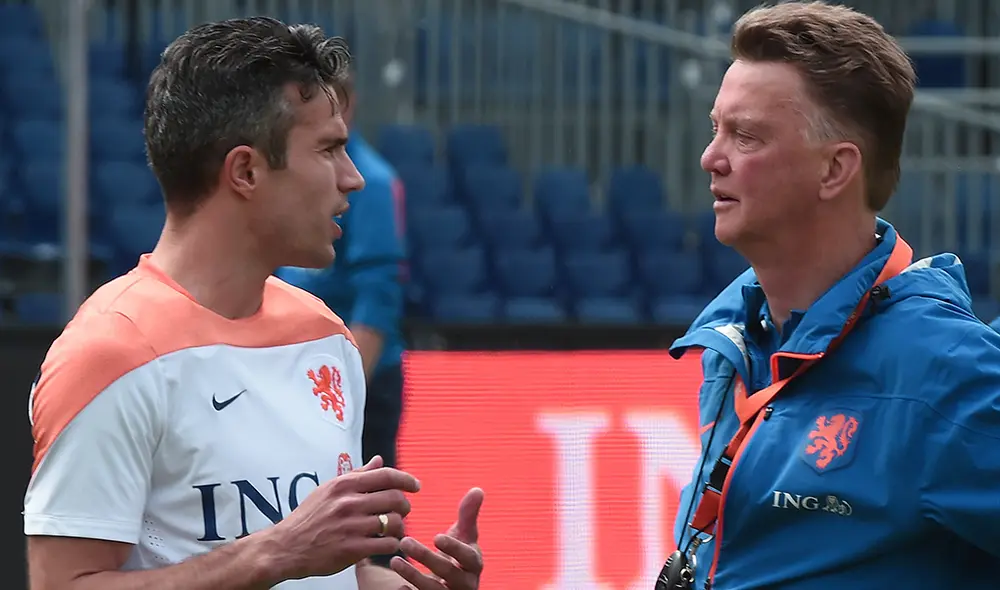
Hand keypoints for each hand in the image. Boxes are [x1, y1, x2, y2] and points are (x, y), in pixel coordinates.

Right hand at [262, 455, 420, 580]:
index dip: (406, 479)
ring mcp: (351, 526)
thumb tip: (379, 460)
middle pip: (395, 498)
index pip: (385, 475)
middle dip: (405, 505)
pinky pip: (387, 544)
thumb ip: (357, 475)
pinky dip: (392, 544)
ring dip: (400, 527)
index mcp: (344, 485)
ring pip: (394, 522)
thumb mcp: (328, 489)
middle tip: (403, 511)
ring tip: (394, 529)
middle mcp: (349, 503)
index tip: (415, 485)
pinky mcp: (352, 549)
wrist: (286, 546)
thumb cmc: (308, 517)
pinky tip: (387, 543)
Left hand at [390, 487, 483, 589]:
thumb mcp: (465, 536)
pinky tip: (399, 587)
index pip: (468, 557)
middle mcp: (466, 583)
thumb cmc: (459, 556)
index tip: (437, 537)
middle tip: (405, 541)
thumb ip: (469, 514)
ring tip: (395, 560)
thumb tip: (477, 489)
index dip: (454, 548)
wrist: (455, 585)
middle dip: (426, 557)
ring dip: (414, 575)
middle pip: (448, 572)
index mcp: (474, 563)